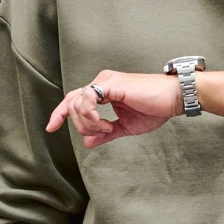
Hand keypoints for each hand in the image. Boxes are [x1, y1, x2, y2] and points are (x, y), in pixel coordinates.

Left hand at [46, 71, 182, 147]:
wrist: (173, 100)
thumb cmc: (155, 109)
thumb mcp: (125, 127)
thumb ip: (105, 133)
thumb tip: (88, 142)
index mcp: (104, 90)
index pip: (74, 100)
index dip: (59, 113)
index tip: (51, 128)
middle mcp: (101, 82)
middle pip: (71, 103)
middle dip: (79, 124)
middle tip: (101, 132)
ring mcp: (105, 81)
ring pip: (76, 103)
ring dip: (87, 123)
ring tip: (107, 128)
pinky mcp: (111, 84)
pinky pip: (87, 99)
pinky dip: (91, 116)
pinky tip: (105, 124)